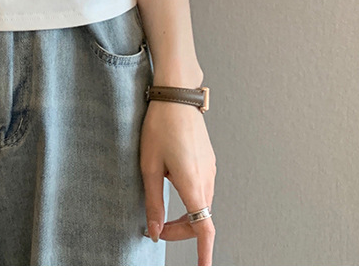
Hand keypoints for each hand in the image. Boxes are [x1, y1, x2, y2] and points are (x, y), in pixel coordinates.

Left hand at [140, 99, 216, 265]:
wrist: (176, 96)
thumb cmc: (160, 126)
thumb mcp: (148, 166)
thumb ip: (153, 202)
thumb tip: (155, 231)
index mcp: (192, 184)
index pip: (204, 228)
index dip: (203, 253)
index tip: (202, 270)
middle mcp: (207, 179)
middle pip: (200, 220)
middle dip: (180, 231)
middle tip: (156, 229)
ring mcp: (210, 169)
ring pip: (201, 204)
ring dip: (185, 214)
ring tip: (160, 207)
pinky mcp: (208, 160)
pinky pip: (202, 188)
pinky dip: (189, 197)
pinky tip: (170, 181)